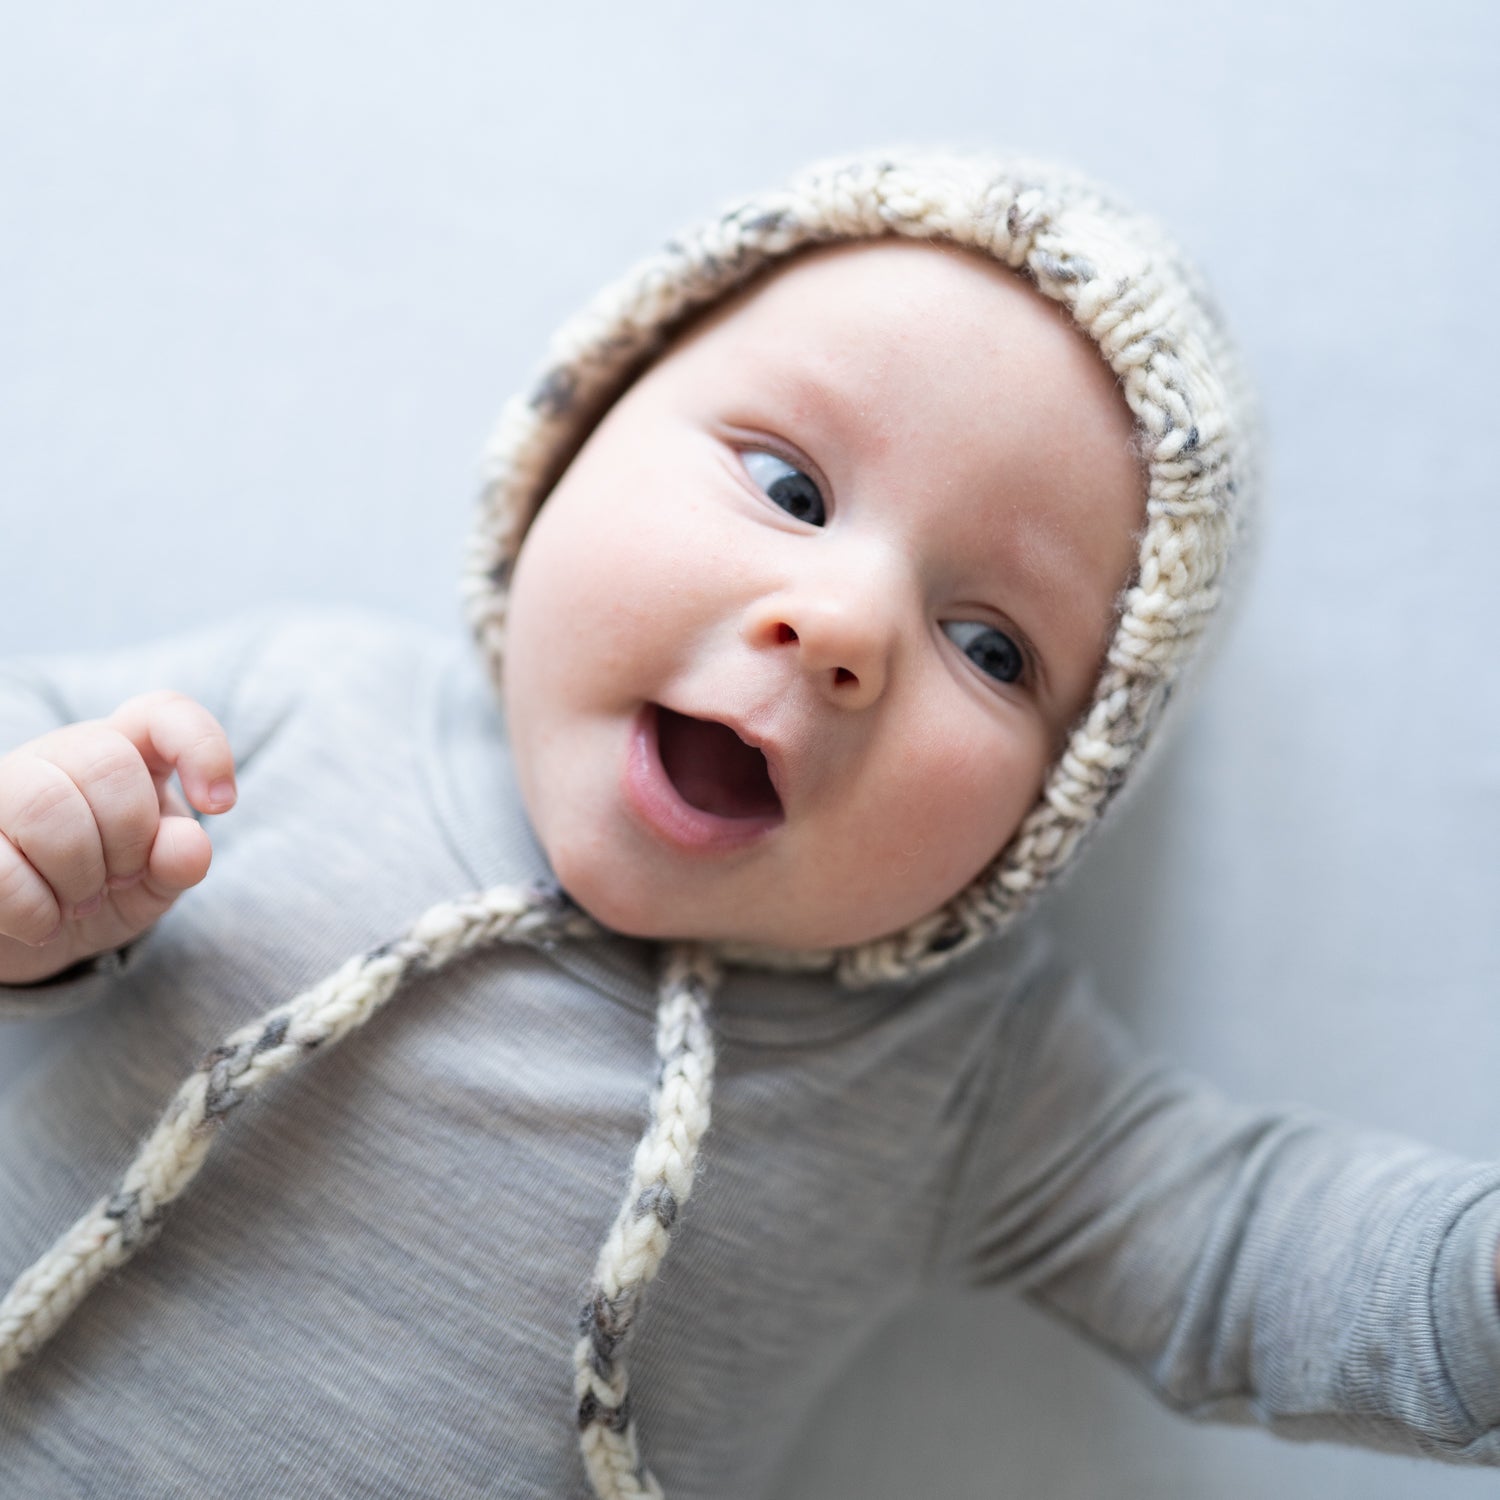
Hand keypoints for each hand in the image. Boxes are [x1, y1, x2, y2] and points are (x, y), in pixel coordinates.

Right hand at [0, 691, 235, 985]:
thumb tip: (188, 846)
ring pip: (47, 803)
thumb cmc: (101, 894)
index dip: (201, 746)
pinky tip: (43, 922)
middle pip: (107, 761)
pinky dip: (36, 908)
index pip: (164, 713)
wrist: (29, 938)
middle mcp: (59, 756)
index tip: (220, 804)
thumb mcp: (153, 883)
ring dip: (79, 873)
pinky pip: (0, 865)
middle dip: (129, 836)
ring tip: (81, 903)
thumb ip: (179, 861)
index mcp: (124, 753)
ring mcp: (3, 789)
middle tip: (121, 878)